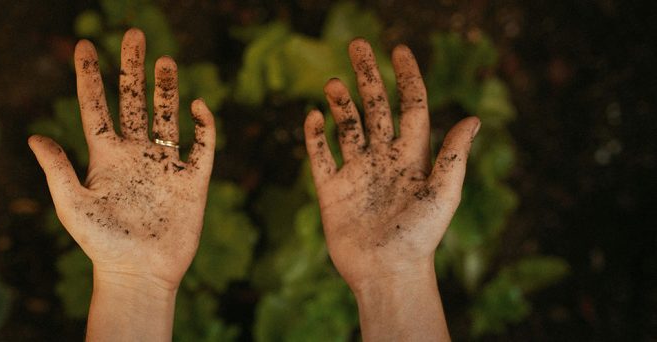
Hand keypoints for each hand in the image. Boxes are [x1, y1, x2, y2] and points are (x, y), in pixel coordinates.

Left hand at [29, 29, 214, 339]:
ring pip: (166, 116)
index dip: (89, 76)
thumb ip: (57, 169)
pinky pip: (202, 146)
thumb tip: (34, 136)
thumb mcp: (72, 205)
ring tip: (166, 60)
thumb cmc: (101, 244)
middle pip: (134, 101)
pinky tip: (197, 106)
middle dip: (133, 68)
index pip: (96, 106)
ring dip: (166, 88)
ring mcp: (164, 165)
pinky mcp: (191, 181)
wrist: (139, 273)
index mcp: (105, 156)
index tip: (84, 45)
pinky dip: (203, 126)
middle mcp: (135, 154)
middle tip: (134, 34)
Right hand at [304, 39, 478, 339]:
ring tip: (334, 83)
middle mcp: (384, 159)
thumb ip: (453, 156)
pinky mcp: (332, 190)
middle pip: (376, 108)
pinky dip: (314, 136)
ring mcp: (356, 173)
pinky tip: (313, 117)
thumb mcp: (443, 195)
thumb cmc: (419, 237)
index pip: (411, 107)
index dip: (407, 78)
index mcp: (412, 157)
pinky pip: (320, 156)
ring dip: (341, 103)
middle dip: (368, 77)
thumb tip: (474, 119)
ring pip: (347, 127)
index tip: (398, 50)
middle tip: (358, 46)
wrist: (386, 273)